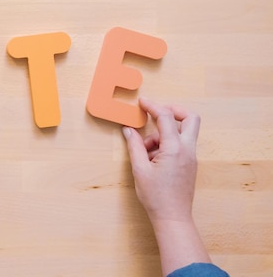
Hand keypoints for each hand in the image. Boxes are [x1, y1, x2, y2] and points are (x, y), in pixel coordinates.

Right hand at [122, 98, 200, 222]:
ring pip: (183, 132)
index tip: (142, 102)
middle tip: (156, 113)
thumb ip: (135, 146)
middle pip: (190, 118)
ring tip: (145, 151)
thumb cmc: (156, 196)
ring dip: (164, 133)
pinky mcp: (189, 164)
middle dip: (173, 111)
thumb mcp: (139, 169)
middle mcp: (187, 150)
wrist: (172, 217)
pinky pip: (181, 145)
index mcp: (175, 149)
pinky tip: (152, 158)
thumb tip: (129, 130)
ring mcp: (191, 157)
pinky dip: (167, 144)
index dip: (153, 106)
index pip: (166, 118)